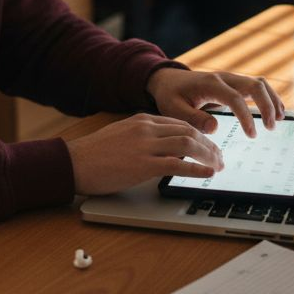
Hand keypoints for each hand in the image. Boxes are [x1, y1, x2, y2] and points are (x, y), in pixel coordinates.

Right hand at [65, 113, 223, 195]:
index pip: (180, 123)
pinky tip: (207, 173)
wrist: (74, 163)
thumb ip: (143, 137)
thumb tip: (164, 148)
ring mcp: (145, 146)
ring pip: (188, 144)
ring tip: (217, 165)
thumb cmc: (94, 154)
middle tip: (219, 157)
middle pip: (189, 131)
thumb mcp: (121, 135)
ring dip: (208, 155)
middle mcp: (146, 129)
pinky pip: (178, 165)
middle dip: (209, 145)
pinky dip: (197, 169)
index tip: (209, 145)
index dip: (199, 134)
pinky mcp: (143, 165)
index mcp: (142, 120)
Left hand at [146, 68, 285, 138]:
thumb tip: (215, 127)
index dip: (247, 117)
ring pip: (259, 84)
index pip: (235, 98)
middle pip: (255, 86)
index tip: (252, 135)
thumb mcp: (174, 109)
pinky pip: (256, 87)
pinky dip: (268, 97)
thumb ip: (193, 118)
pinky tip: (275, 112)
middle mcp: (224, 78)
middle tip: (271, 128)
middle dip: (267, 106)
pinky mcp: (234, 84)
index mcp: (210, 84)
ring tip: (280, 119)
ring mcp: (231, 79)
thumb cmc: (171, 96)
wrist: (168, 80)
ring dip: (272, 100)